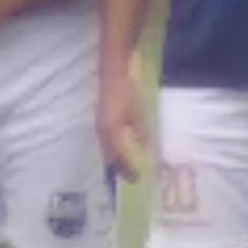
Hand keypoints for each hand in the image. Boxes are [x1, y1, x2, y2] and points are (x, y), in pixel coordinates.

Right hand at [97, 65, 150, 183]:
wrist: (115, 69)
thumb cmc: (127, 90)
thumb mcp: (138, 112)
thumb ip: (142, 133)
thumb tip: (147, 151)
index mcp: (110, 131)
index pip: (119, 158)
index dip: (128, 169)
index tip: (138, 179)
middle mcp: (102, 131)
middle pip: (110, 156)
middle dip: (120, 168)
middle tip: (133, 178)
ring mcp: (100, 125)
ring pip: (107, 149)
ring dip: (116, 160)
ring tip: (127, 168)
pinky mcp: (103, 120)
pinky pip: (107, 141)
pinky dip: (114, 149)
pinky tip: (123, 150)